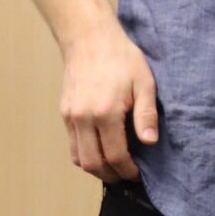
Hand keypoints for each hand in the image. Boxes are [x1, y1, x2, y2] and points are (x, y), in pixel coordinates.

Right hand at [58, 21, 159, 181]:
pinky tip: (100, 152)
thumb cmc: (121, 58)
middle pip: (93, 163)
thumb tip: (150, 142)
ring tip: (114, 168)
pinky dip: (85, 155)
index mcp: (105, 112)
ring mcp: (70, 116)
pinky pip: (72, 145)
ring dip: (97, 169)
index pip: (115, 155)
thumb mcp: (144, 82)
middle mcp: (83, 118)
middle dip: (112, 176)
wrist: (90, 39)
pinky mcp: (64, 113)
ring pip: (79, 158)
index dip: (128, 170)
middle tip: (127, 176)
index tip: (138, 174)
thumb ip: (146, 114)